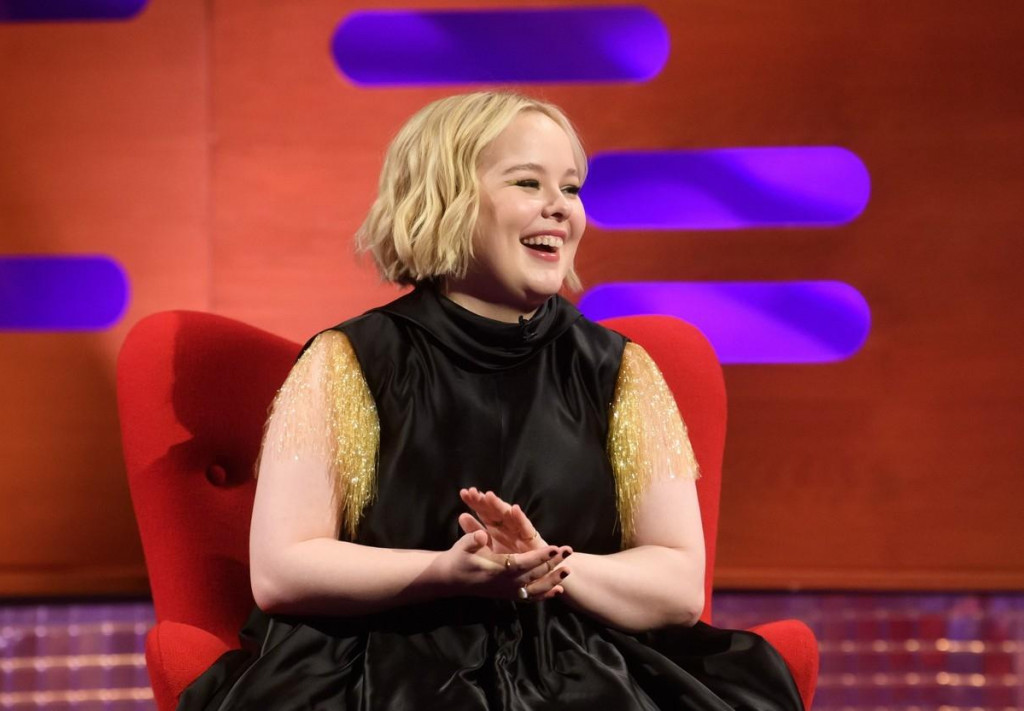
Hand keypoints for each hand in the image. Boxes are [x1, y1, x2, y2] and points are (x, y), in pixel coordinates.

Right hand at [437, 530, 569, 601]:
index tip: (555, 548)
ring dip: (553, 580)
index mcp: (497, 569)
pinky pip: (530, 598)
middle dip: (553, 564)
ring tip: (567, 572)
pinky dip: (544, 595)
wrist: (450, 579)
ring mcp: (507, 592)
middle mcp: (505, 583)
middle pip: (534, 574)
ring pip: (536, 589)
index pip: (524, 563)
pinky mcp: (508, 596)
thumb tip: (482, 534)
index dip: (540, 556)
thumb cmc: (458, 558)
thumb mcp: (461, 546)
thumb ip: (472, 540)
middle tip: (569, 552)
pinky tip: (557, 591)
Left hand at [459, 488, 548, 553]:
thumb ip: (474, 533)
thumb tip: (462, 515)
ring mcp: (520, 530)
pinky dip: (520, 518)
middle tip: (472, 492)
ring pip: (509, 516)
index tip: (464, 493)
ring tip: (489, 496)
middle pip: (494, 510)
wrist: (532, 573)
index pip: (484, 511)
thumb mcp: (487, 548)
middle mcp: (508, 526)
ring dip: (500, 505)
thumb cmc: (509, 560)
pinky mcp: (532, 539)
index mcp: (496, 527)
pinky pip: (525, 528)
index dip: (475, 502)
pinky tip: (514, 510)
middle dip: (484, 500)